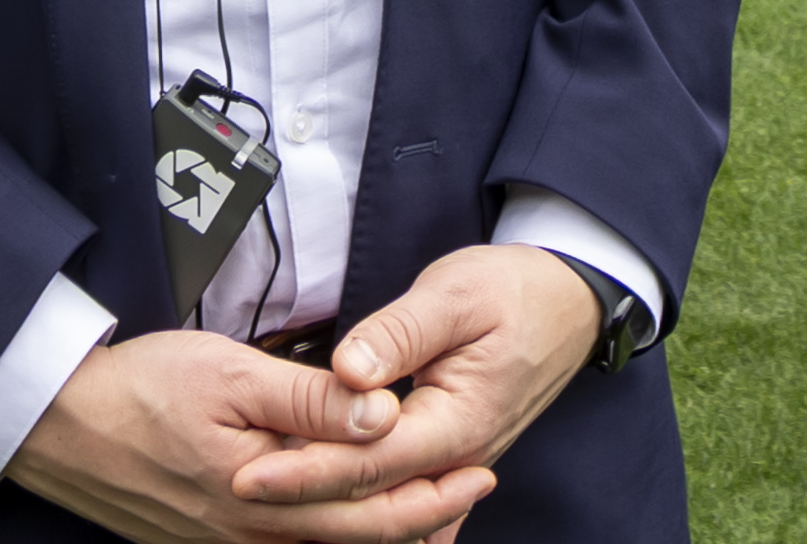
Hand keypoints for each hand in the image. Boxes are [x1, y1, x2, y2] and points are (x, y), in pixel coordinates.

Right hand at [6, 329, 494, 541]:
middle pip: (353, 538)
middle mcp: (248, 533)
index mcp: (261, 494)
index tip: (478, 466)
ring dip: (381, 531)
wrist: (59, 425)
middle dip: (421, 516)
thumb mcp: (230, 375)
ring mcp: (226, 542)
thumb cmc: (143, 388)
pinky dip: (333, 533)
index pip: (365, 502)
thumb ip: (310, 400)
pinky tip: (354, 516)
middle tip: (476, 488)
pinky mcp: (209, 538)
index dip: (427, 488)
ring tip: (435, 509)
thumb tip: (383, 414)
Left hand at [222, 244, 603, 513]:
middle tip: (236, 488)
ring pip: (384, 507)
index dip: (306, 470)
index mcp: (460, 423)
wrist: (569, 301)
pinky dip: (364, 512)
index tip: (250, 473)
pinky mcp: (450, 461)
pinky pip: (404, 500)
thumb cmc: (515, 289)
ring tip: (268, 496)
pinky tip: (321, 518)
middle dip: (301, 496)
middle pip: (369, 495)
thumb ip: (399, 334)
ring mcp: (456, 467)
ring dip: (327, 508)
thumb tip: (348, 371)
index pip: (370, 460)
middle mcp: (459, 460)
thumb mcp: (457, 292)